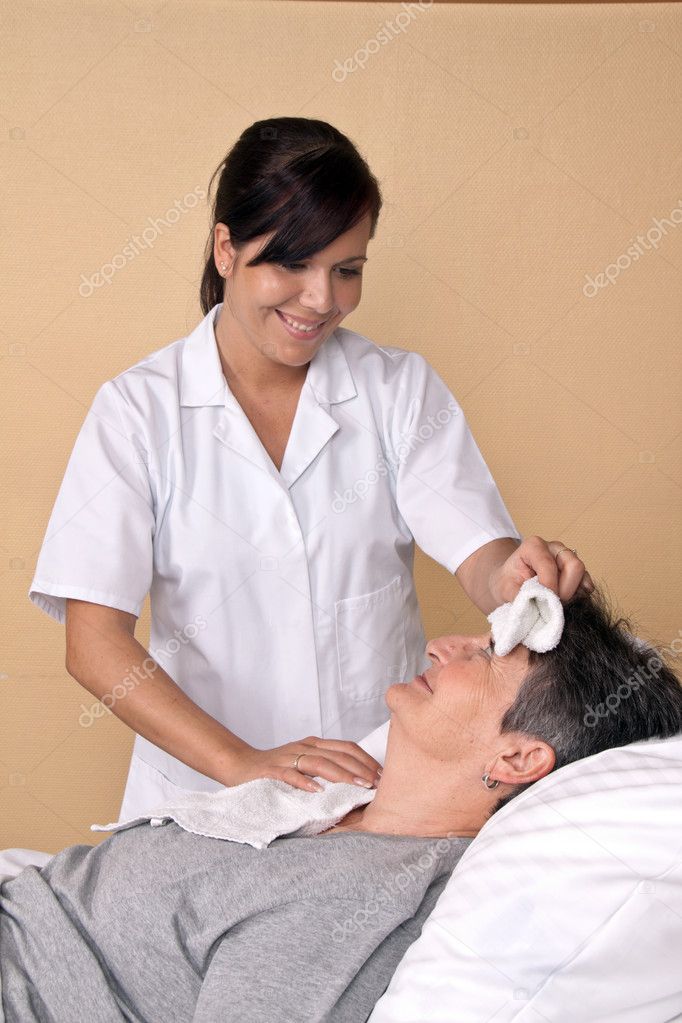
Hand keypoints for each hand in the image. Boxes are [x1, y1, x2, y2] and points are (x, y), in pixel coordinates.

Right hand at [238, 736, 382, 792]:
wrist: (238, 765)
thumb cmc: (275, 768)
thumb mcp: (303, 763)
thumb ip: (324, 767)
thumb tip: (355, 781)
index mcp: (313, 745)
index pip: (346, 747)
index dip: (365, 759)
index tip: (381, 774)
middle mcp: (303, 747)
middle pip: (338, 754)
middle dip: (360, 768)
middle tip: (377, 783)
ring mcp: (287, 758)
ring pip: (319, 762)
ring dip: (341, 774)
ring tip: (358, 785)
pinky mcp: (271, 771)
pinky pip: (290, 775)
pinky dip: (305, 782)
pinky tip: (318, 791)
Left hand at [488, 535, 594, 606]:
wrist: (510, 582)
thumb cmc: (508, 583)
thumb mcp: (506, 590)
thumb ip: (521, 597)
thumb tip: (539, 608)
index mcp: (534, 546)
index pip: (549, 565)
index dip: (548, 587)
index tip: (541, 602)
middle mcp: (555, 549)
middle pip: (574, 566)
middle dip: (565, 590)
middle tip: (551, 603)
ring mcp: (568, 559)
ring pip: (583, 576)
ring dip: (572, 595)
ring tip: (555, 603)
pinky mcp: (577, 573)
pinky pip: (587, 585)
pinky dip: (579, 597)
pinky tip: (564, 602)